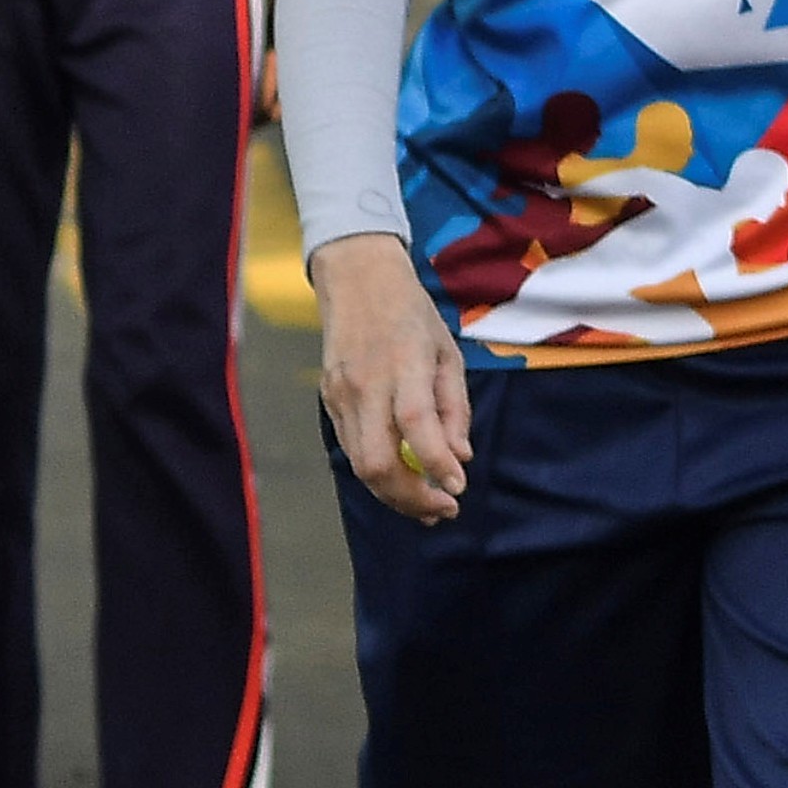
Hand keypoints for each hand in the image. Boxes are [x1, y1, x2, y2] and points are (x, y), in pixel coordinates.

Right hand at [312, 234, 468, 521]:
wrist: (356, 278)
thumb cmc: (410, 313)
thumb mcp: (447, 351)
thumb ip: (454, 407)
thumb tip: (459, 458)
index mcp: (402, 364)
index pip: (416, 425)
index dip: (436, 464)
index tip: (458, 489)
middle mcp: (366, 383)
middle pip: (378, 462)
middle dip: (411, 498)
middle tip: (443, 510)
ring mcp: (341, 394)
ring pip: (360, 465)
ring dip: (395, 495)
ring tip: (426, 506)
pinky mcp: (328, 399)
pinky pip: (352, 448)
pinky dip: (378, 473)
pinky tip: (403, 478)